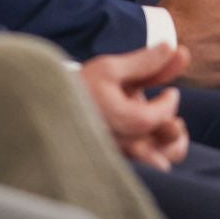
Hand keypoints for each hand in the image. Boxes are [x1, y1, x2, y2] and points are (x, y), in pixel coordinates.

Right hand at [79, 44, 191, 169]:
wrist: (46, 111)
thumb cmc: (78, 88)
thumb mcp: (110, 68)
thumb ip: (145, 62)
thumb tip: (174, 47)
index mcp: (127, 120)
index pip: (164, 114)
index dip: (170, 101)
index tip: (170, 91)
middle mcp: (127, 145)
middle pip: (171, 146)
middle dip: (174, 129)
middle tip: (170, 118)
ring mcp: (122, 159)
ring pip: (161, 164)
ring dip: (168, 148)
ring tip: (164, 131)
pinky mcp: (117, 167)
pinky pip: (146, 171)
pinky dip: (154, 158)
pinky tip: (151, 142)